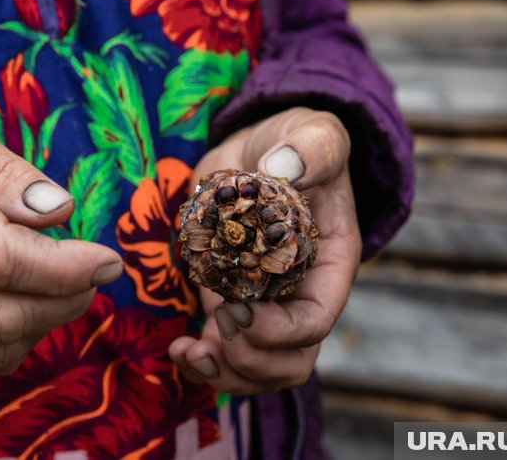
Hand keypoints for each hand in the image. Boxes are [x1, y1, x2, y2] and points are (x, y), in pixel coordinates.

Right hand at [0, 107, 122, 373]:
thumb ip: (8, 173)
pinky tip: (32, 302)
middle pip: (1, 315)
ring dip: (49, 322)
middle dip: (67, 299)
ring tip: (68, 283)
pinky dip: (20, 338)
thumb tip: (60, 212)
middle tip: (96, 271)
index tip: (105, 259)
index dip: (62, 266)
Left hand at [169, 107, 360, 393]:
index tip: (238, 309)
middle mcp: (298, 295)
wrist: (263, 150)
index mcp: (327, 266)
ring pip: (256, 370)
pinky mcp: (228, 301)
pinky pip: (223, 355)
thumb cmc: (298, 144)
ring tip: (189, 350)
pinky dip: (201, 362)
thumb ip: (312, 148)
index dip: (277, 330)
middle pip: (288, 361)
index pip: (314, 321)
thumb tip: (282, 168)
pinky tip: (179, 348)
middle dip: (250, 359)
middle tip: (219, 322)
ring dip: (223, 372)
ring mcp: (263, 304)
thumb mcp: (315, 135)